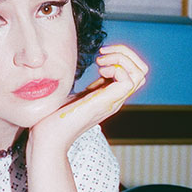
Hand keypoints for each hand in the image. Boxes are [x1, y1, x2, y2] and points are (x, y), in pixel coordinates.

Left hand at [30, 44, 147, 152]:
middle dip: (125, 53)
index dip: (120, 56)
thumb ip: (85, 86)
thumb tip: (79, 71)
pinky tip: (99, 71)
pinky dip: (117, 69)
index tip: (99, 56)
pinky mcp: (107, 103)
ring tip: (100, 62)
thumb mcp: (74, 95)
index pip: (133, 72)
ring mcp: (113, 102)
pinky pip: (129, 81)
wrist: (49, 138)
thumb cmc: (54, 118)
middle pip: (141, 71)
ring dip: (121, 59)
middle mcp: (115, 99)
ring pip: (140, 74)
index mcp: (109, 95)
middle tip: (101, 55)